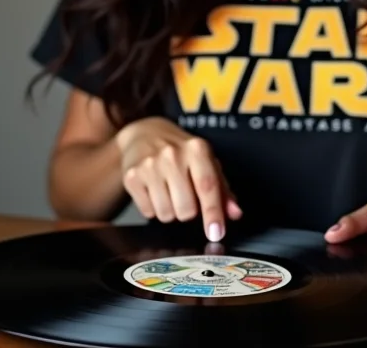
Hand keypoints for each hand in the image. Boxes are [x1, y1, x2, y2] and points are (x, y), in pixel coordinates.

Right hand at [115, 117, 241, 241]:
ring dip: (171, 211)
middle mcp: (173, 155)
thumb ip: (222, 188)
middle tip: (185, 195)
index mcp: (197, 148)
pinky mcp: (132, 177)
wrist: (144, 134)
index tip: (216, 232)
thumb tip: (234, 213)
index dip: (213, 213)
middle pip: (187, 209)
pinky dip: (153, 208)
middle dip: (189, 211)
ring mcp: (150, 165)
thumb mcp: (205, 161)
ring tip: (169, 191)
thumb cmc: (181, 151)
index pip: (207, 186)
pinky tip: (154, 190)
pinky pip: (148, 212)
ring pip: (166, 215)